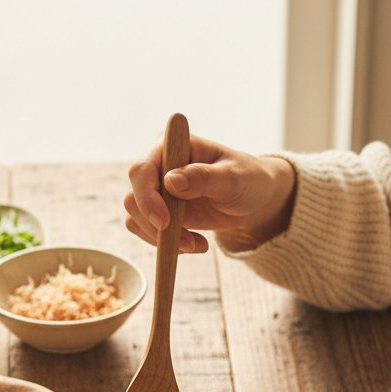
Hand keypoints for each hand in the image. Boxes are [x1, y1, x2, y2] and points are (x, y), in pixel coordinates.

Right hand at [124, 133, 296, 252]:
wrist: (256, 199)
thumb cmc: (249, 179)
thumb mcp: (233, 177)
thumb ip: (204, 177)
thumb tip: (170, 180)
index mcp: (173, 146)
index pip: (142, 170)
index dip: (147, 198)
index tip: (165, 223)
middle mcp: (159, 165)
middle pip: (134, 197)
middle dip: (155, 225)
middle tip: (187, 243)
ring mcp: (158, 190)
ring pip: (136, 218)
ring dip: (161, 238)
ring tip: (197, 245)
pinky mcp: (162, 211)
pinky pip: (147, 231)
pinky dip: (166, 244)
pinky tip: (194, 244)